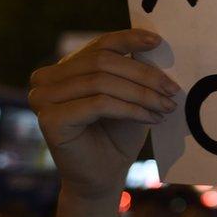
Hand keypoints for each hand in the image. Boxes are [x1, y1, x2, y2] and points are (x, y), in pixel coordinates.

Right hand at [28, 29, 178, 199]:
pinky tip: (152, 118)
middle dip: (144, 74)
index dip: (129, 39)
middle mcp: (47, 79)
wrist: (104, 176)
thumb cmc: (118, 134)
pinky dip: (131, 109)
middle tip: (172, 88)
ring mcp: (43, 98)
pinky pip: (100, 104)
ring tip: (167, 106)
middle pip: (102, 62)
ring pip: (103, 82)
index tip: (157, 42)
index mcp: (64, 68)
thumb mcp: (129, 95)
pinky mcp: (50, 119)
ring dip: (142, 94)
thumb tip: (153, 43)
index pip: (99, 45)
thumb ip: (132, 69)